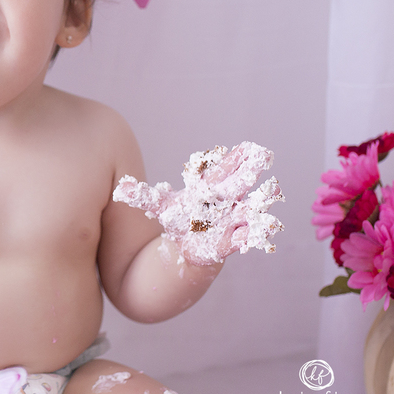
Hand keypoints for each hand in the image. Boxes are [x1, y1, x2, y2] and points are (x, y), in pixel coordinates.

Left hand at [114, 142, 283, 265]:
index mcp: (210, 189)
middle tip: (265, 154)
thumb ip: (142, 196)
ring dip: (261, 200)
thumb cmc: (178, 220)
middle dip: (251, 170)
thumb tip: (120, 187)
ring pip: (249, 208)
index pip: (222, 171)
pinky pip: (248, 237)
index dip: (234, 159)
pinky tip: (268, 229)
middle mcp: (225, 202)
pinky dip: (256, 234)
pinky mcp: (233, 242)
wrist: (188, 248)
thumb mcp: (159, 207)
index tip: (247, 146)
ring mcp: (232, 220)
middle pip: (239, 184)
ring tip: (274, 189)